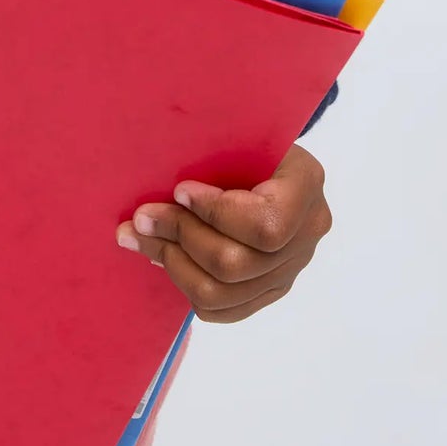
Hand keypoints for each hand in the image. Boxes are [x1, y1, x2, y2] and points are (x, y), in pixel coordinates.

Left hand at [115, 143, 331, 322]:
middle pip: (235, 264)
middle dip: (180, 238)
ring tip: (140, 238)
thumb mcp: (241, 134)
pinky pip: (222, 310)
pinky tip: (164, 258)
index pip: (265, 225)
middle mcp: (306, 236)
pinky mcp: (269, 291)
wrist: (271, 163)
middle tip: (141, 218)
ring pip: (223, 293)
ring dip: (173, 264)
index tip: (179, 190)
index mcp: (306, 187)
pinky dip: (185, 286)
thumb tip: (163, 192)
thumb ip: (213, 155)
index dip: (215, 215)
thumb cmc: (251, 142)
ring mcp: (290, 270)